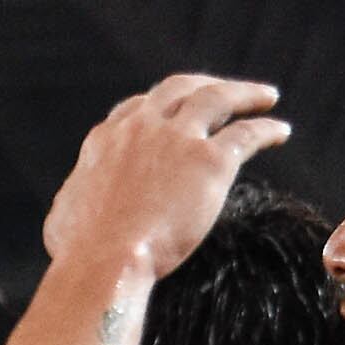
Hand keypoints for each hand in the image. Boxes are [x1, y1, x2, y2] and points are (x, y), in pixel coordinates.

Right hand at [42, 75, 291, 279]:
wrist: (107, 260)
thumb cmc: (81, 252)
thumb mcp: (64, 218)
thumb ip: (74, 203)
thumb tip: (71, 211)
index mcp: (107, 140)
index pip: (138, 109)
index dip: (160, 106)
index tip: (175, 109)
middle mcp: (142, 128)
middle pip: (178, 89)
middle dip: (203, 84)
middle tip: (223, 90)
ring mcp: (177, 140)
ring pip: (217, 98)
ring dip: (244, 93)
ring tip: (266, 95)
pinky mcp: (209, 161)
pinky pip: (246, 134)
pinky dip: (265, 128)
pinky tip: (281, 131)